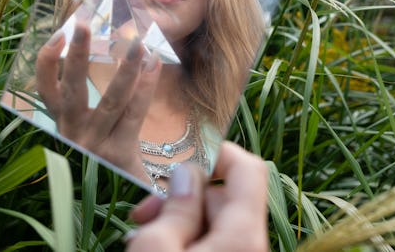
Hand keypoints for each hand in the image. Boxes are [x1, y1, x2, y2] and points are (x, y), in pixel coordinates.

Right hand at [36, 23, 160, 180]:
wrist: (119, 206)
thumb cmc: (104, 163)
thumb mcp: (86, 137)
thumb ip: (86, 105)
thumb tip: (85, 54)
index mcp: (60, 125)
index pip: (44, 88)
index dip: (48, 60)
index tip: (59, 33)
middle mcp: (72, 133)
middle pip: (70, 88)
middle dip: (75, 54)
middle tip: (82, 22)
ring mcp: (95, 145)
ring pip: (109, 100)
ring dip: (125, 69)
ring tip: (137, 41)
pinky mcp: (119, 154)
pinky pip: (133, 114)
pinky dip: (145, 88)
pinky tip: (154, 65)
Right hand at [126, 142, 268, 251]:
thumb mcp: (155, 248)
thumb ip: (175, 206)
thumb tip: (187, 174)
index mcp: (243, 235)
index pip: (248, 169)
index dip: (217, 153)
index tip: (181, 158)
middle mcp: (252, 246)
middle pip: (224, 197)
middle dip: (182, 196)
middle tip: (144, 212)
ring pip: (214, 222)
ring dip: (178, 221)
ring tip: (142, 235)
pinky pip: (212, 244)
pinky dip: (185, 240)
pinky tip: (157, 246)